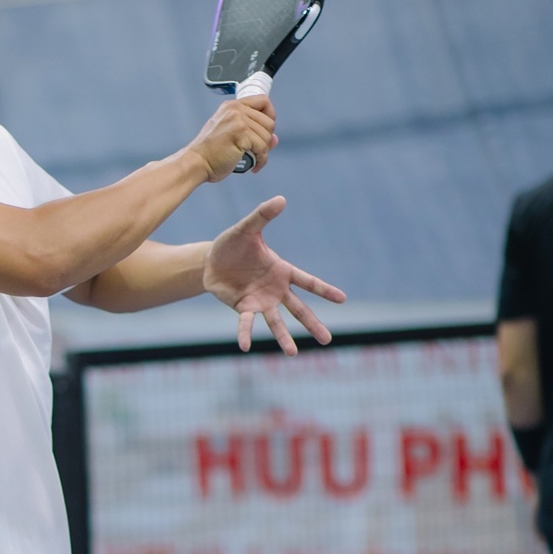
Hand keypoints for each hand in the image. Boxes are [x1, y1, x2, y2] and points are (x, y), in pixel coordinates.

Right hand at [191, 95, 275, 181]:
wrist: (196, 163)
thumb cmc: (209, 153)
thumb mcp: (231, 135)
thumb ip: (252, 132)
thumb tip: (274, 139)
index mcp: (232, 106)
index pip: (263, 101)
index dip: (269, 115)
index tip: (266, 129)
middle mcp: (235, 110)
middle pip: (269, 122)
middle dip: (266, 139)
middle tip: (257, 150)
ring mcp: (238, 120)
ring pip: (267, 136)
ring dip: (263, 152)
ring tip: (253, 159)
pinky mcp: (241, 133)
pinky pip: (263, 147)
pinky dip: (261, 160)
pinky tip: (253, 165)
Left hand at [203, 196, 345, 354]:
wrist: (210, 261)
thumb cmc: (233, 244)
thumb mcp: (246, 228)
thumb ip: (263, 215)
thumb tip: (281, 199)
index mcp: (282, 270)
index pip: (308, 281)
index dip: (324, 290)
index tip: (342, 299)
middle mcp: (275, 290)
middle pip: (298, 309)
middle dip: (312, 324)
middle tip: (328, 340)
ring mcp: (260, 301)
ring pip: (276, 321)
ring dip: (284, 338)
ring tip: (293, 354)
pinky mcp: (243, 307)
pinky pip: (246, 322)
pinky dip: (245, 333)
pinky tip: (245, 347)